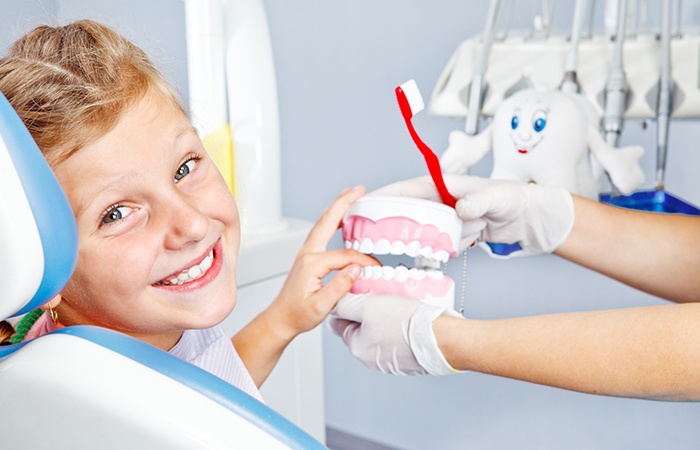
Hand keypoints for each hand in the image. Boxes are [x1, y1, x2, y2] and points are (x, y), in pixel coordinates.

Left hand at [268, 186, 377, 340]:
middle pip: (327, 221)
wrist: (282, 318)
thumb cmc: (298, 314)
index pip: (345, 256)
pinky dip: (332, 220)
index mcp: (311, 263)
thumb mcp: (321, 306)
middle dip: (344, 202)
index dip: (363, 260)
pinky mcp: (308, 256)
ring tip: (350, 195)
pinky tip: (340, 218)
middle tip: (358, 189)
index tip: (376, 268)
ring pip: (323, 223)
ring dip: (337, 207)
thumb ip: (339, 286)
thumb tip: (357, 268)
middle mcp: (307, 253)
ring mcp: (306, 253)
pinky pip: (322, 232)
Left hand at [329, 294, 461, 375]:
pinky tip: (408, 318)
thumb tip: (336, 303)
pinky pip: (396, 340)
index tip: (357, 294)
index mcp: (356, 347)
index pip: (339, 322)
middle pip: (359, 328)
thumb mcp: (368, 306)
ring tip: (396, 306)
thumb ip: (347, 304)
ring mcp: (389, 362)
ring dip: (383, 320)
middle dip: (366, 312)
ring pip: (378, 333)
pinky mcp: (406, 360)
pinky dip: (399, 328)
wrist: (441, 339)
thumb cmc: (406, 323)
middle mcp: (370, 359)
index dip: (346, 304)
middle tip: (379, 297)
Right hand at [372, 175, 573, 253]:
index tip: (358, 209)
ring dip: (422, 242)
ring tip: (420, 246)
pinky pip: (436, 245)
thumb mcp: (495, 196)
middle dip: (389, 226)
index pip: (401, 191)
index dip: (378, 200)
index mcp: (438, 185)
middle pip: (402, 213)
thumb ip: (478, 201)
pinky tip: (450, 251)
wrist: (527, 217)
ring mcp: (442, 219)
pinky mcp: (451, 234)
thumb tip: (460, 208)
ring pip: (419, 233)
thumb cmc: (511, 197)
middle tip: (369, 239)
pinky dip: (440, 251)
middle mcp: (436, 201)